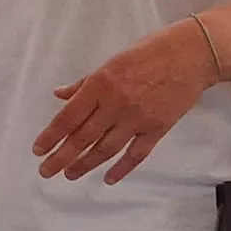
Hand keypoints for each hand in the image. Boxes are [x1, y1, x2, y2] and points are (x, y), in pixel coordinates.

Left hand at [32, 21, 215, 184]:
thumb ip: (85, 83)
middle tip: (46, 171)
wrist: (191, 55)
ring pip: (105, 149)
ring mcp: (137, 119)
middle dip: (61, 157)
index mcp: (100, 84)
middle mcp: (115, 104)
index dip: (51, 136)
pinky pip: (136, 154)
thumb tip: (60, 95)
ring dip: (85, 164)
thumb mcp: (112, 61)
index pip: (68, 117)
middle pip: (82, 137)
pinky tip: (108, 178)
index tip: (38, 150)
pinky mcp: (157, 129)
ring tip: (70, 174)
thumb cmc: (150, 51)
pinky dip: (121, 168)